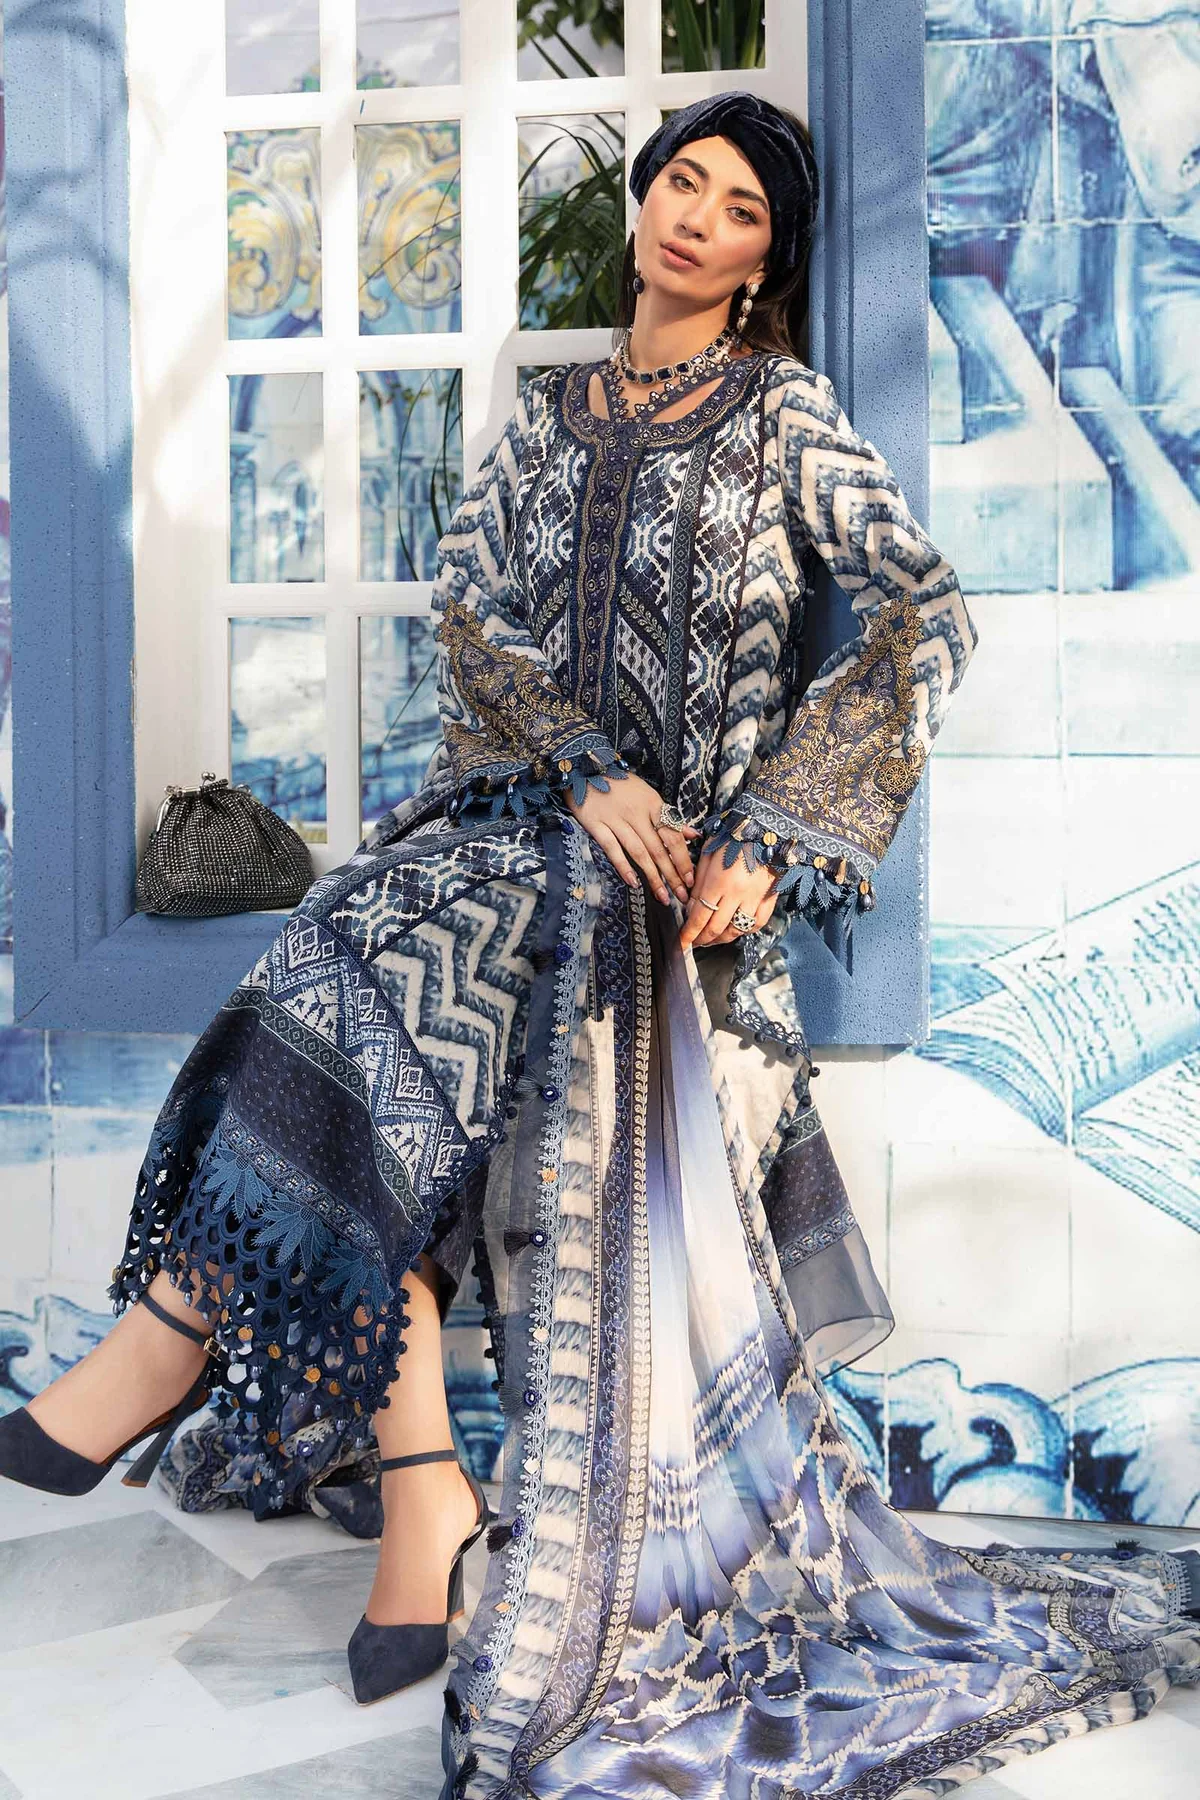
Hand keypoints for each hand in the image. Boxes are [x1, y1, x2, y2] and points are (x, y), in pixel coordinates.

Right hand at [562, 771, 699, 905]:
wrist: (585, 768)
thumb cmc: (620, 784)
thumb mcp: (648, 795)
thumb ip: (670, 817)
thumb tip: (693, 835)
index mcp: (653, 804)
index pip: (673, 836)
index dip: (682, 859)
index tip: (690, 879)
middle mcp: (637, 812)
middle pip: (658, 848)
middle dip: (672, 875)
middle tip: (682, 896)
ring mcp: (616, 819)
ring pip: (639, 852)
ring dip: (652, 876)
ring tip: (663, 896)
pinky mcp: (596, 824)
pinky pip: (612, 848)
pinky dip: (623, 866)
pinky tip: (633, 882)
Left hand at [678, 840, 780, 951]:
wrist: (764, 829)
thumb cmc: (732, 838)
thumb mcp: (707, 857)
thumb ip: (698, 885)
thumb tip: (690, 909)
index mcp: (718, 882)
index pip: (699, 918)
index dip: (688, 934)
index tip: (681, 943)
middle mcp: (737, 894)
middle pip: (716, 929)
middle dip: (702, 940)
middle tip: (694, 941)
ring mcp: (755, 898)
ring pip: (736, 931)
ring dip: (721, 939)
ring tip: (711, 938)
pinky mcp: (769, 898)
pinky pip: (756, 924)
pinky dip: (744, 931)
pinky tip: (735, 930)